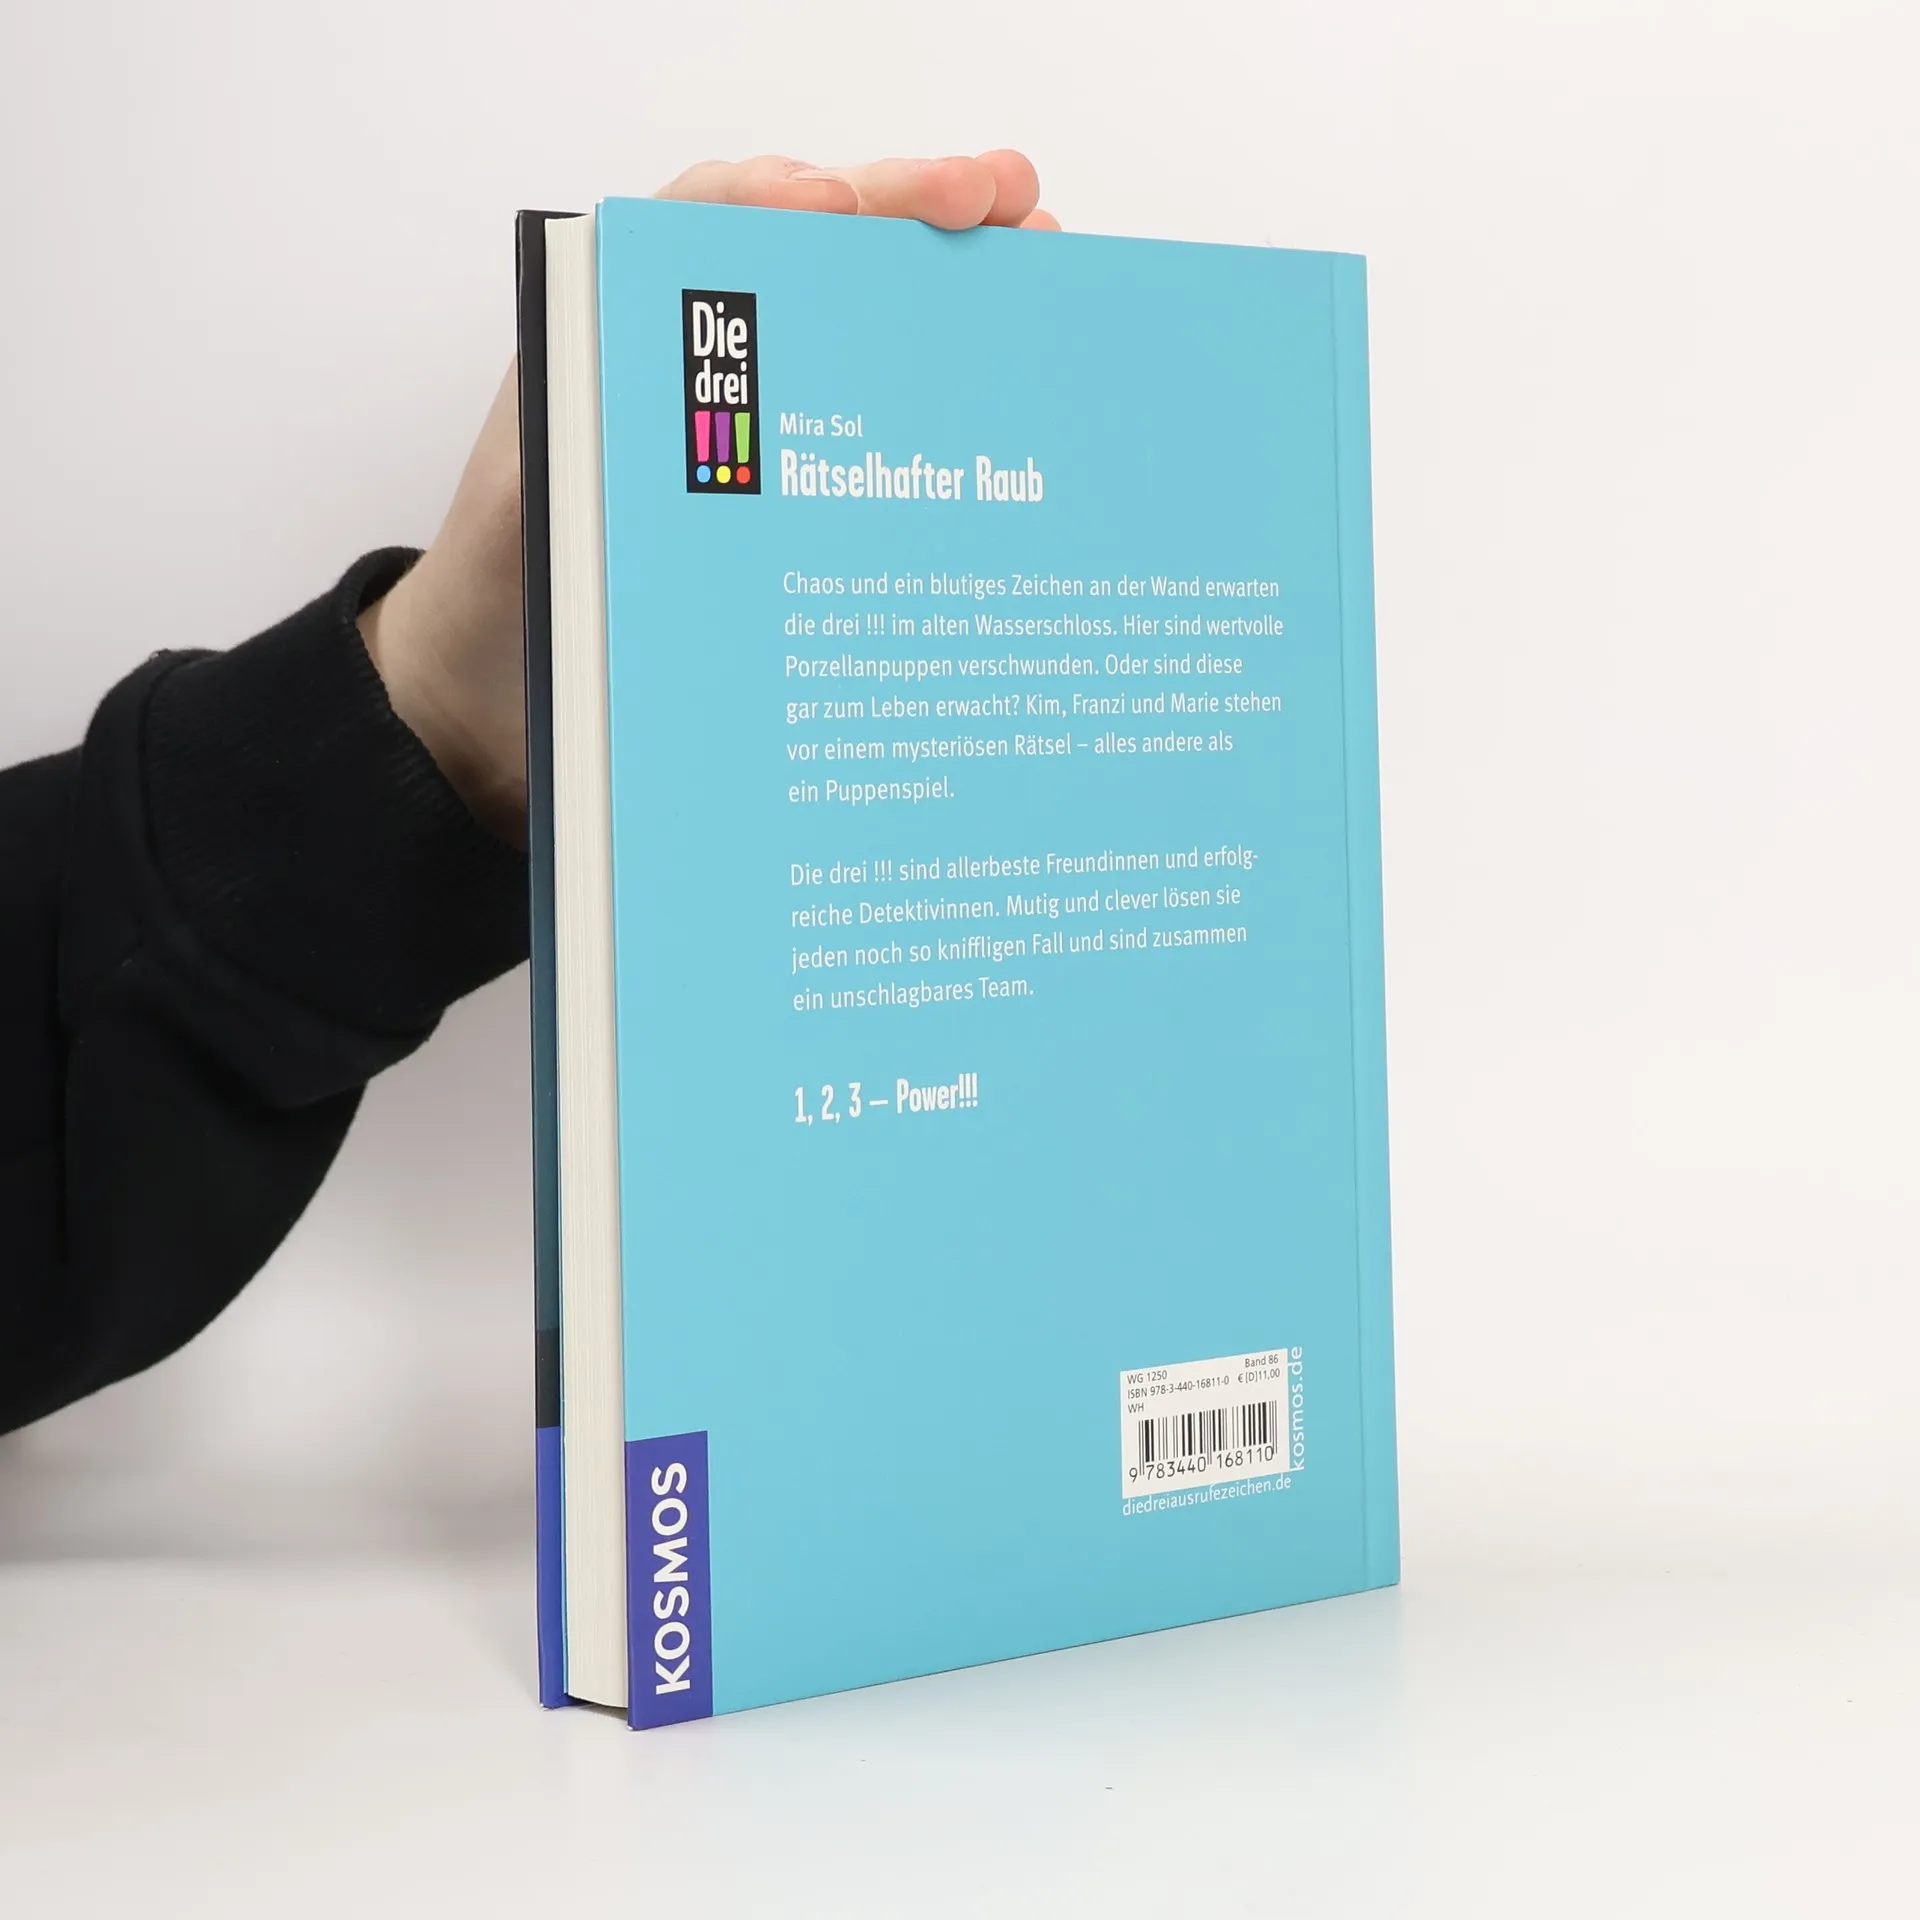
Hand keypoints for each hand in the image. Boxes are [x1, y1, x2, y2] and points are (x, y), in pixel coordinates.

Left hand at [359, 151, 1056, 844]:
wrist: (502, 716)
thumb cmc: (500, 618)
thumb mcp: (519, 530)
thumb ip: (574, 459)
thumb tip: (669, 410)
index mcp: (617, 346)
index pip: (706, 226)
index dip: (783, 199)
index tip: (850, 206)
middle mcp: (692, 368)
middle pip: (812, 254)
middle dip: (908, 209)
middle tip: (1000, 201)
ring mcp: (754, 435)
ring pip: (860, 325)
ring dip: (947, 279)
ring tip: (1033, 246)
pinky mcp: (793, 503)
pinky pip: (877, 433)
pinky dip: (946, 394)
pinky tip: (1011, 380)